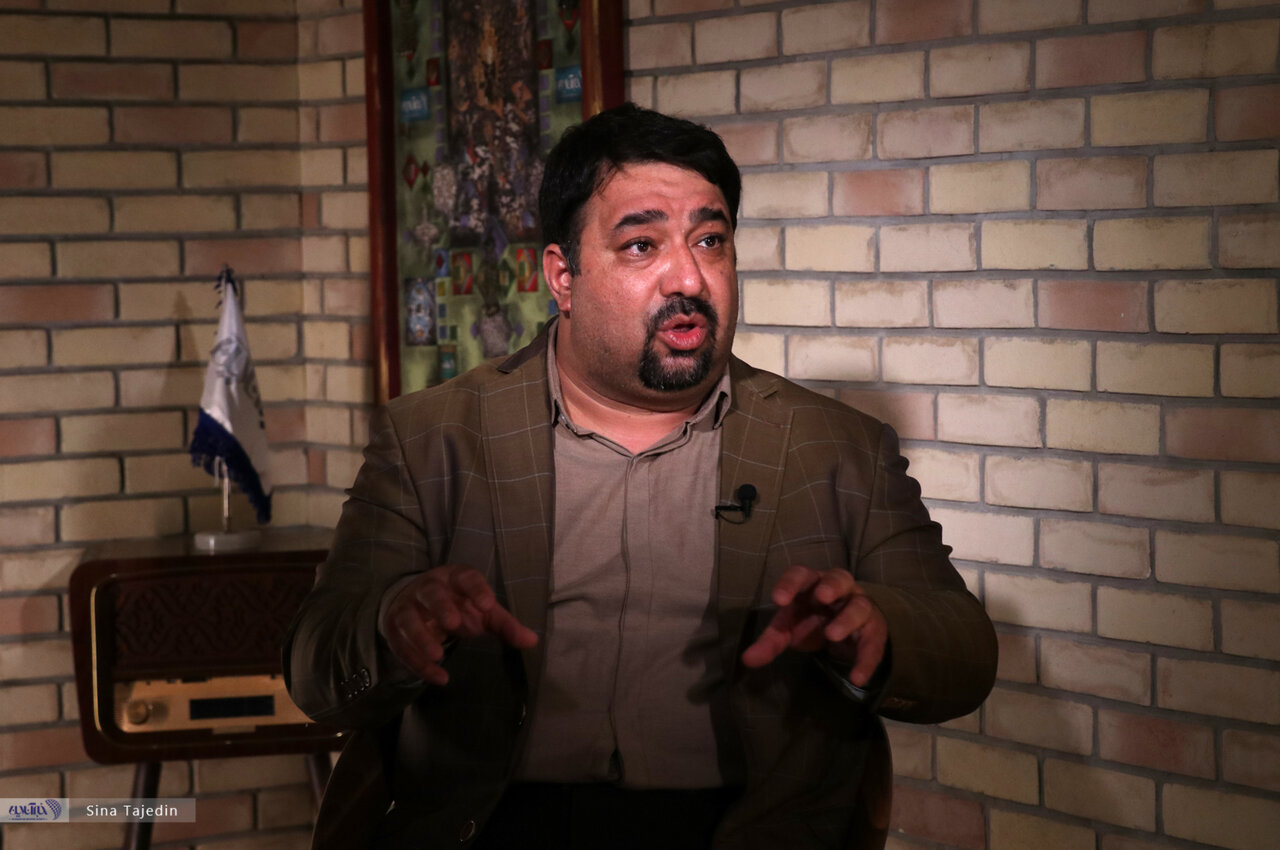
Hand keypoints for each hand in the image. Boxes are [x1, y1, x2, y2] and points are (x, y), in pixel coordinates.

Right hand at [379, 565, 537, 685]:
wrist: (418, 603)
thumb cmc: (459, 605)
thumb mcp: (483, 612)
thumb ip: (506, 625)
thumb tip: (532, 641)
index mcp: (454, 578)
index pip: (466, 577)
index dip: (476, 589)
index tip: (488, 605)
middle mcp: (428, 588)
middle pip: (431, 593)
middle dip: (441, 607)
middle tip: (454, 624)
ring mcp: (408, 607)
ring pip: (409, 619)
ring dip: (422, 637)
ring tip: (439, 655)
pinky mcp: (396, 629)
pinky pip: (402, 646)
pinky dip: (417, 663)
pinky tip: (438, 677)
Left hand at [740, 566, 887, 687]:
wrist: (846, 630)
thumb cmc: (810, 620)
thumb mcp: (787, 629)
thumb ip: (770, 642)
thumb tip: (747, 660)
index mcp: (812, 583)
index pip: (801, 574)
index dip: (790, 584)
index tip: (778, 600)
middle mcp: (839, 589)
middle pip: (839, 577)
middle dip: (831, 585)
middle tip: (822, 596)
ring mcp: (858, 606)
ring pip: (859, 606)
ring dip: (847, 619)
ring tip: (832, 635)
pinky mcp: (873, 630)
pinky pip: (872, 642)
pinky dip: (865, 660)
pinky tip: (857, 678)